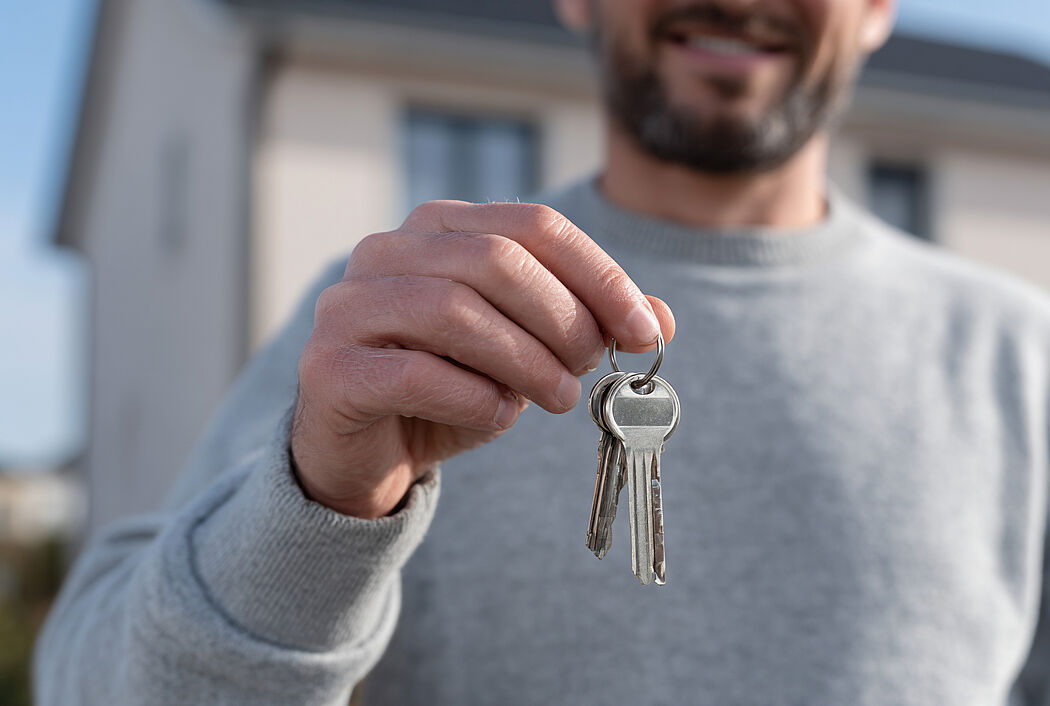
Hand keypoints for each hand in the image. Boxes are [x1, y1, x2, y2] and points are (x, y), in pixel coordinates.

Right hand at [290, 201, 675, 517]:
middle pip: (497, 260)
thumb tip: (661, 318)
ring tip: (560, 397)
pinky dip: (474, 396)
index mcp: (439, 228)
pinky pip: (415, 373)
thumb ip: (587, 326)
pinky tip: (500, 415)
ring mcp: (349, 306)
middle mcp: (386, 251)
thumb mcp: (530, 354)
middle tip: (592, 365)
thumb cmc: (452, 390)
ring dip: (526, 359)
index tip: (644, 330)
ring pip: (455, 309)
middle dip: (564, 317)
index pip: (533, 225)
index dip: (600, 275)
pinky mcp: (329, 369)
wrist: (367, 454)